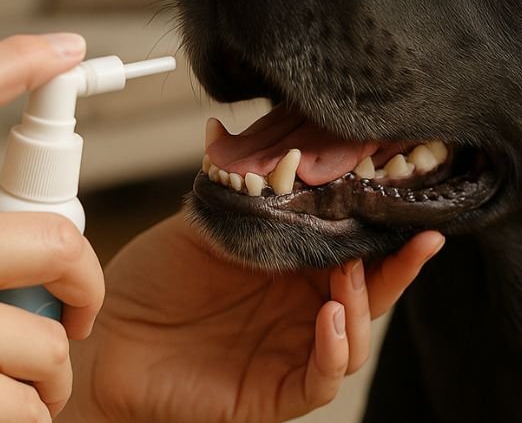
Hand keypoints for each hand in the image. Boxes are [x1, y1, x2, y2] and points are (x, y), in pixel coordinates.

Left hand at [62, 211, 442, 422]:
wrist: (106, 337)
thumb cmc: (152, 283)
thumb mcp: (203, 224)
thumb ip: (238, 187)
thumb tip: (244, 130)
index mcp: (294, 269)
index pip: (355, 249)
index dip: (387, 230)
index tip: (413, 200)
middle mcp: (301, 310)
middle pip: (371, 293)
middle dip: (399, 268)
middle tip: (415, 238)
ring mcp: (291, 351)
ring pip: (355, 337)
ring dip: (363, 305)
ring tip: (349, 274)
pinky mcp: (274, 391)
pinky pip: (321, 379)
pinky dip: (334, 351)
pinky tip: (329, 318)